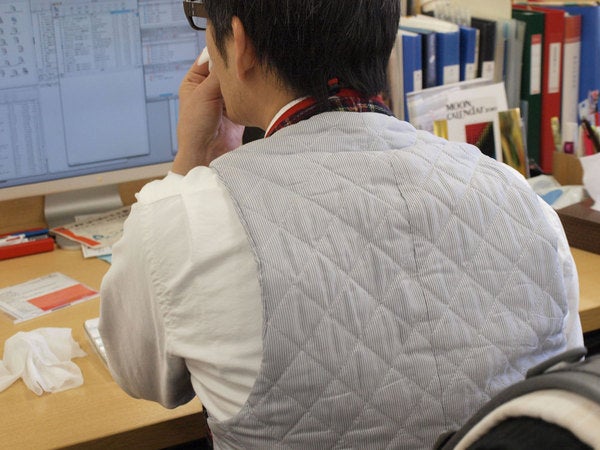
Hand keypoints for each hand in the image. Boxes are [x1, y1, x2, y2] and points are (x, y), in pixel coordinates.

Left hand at [173, 58, 243, 173]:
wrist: (206, 154)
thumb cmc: (194, 127)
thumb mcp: (204, 94)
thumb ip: (218, 74)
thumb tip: (230, 54)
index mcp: (194, 81)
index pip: (210, 59)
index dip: (221, 53)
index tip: (234, 46)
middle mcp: (209, 89)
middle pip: (225, 71)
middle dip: (234, 68)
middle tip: (245, 60)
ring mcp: (224, 100)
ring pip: (237, 83)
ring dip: (243, 81)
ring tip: (250, 75)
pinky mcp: (237, 111)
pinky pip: (246, 97)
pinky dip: (250, 94)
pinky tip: (254, 89)